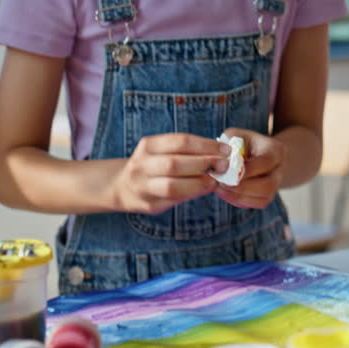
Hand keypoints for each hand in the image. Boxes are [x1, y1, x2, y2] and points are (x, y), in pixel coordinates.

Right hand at [110, 134, 228, 213]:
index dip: (205, 145)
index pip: (180, 142)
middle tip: (224, 165)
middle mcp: (142, 165)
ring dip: (198, 183)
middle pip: (174, 163)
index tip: (225, 150)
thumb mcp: (162, 150)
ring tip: (215, 180)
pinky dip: (191, 194)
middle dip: (203, 164)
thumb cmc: (153, 165)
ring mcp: (142, 186)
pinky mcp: (149, 204)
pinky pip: (173, 200)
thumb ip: (186, 151)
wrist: (123, 187)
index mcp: (148, 146)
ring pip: (172, 186)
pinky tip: (204, 189)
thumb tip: (219, 154)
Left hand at [214, 128, 284, 208]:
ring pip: (263, 198)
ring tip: (219, 189)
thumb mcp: (236, 135)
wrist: (256, 153)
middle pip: (268, 185)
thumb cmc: (243, 143)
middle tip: (221, 184)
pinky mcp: (268, 196)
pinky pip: (257, 204)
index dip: (247, 170)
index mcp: (276, 150)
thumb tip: (221, 160)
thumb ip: (229, 143)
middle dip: (243, 187)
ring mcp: (276, 185)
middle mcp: (280, 169)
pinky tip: (225, 194)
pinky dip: (240, 201)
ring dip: (239, 196)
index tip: (227, 172)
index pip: (265, 162)